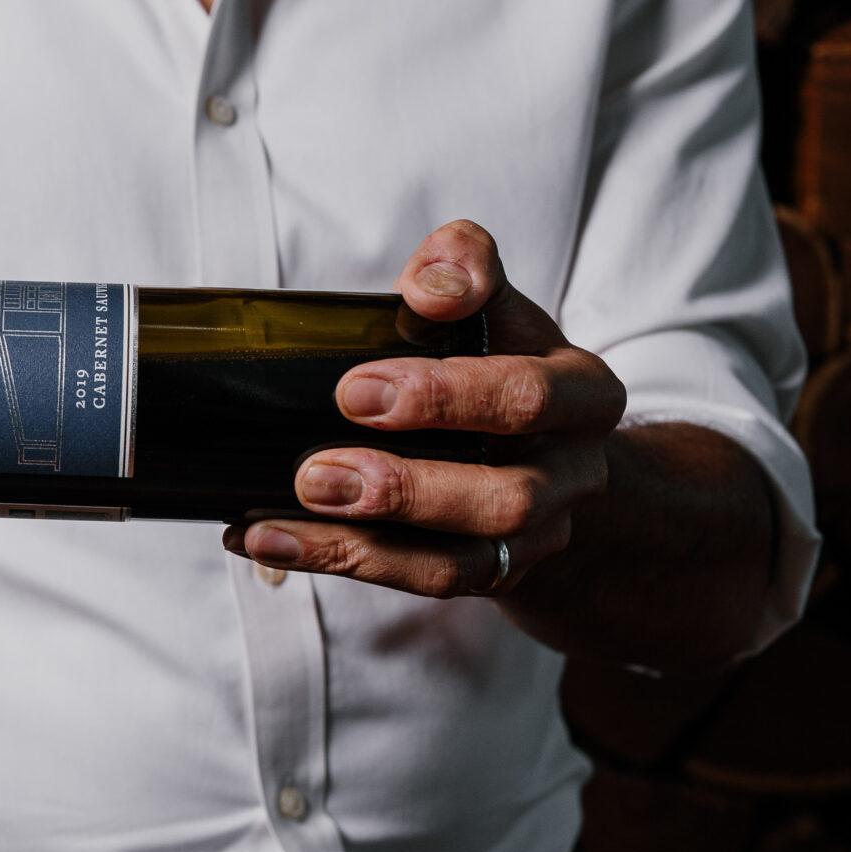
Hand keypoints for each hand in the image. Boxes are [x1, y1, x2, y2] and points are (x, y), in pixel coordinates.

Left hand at [221, 220, 626, 599]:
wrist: (553, 448)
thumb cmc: (505, 362)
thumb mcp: (496, 306)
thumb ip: (465, 269)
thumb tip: (432, 284)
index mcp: (582, 395)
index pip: (529, 395)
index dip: (445, 395)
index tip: (354, 387)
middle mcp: (571, 474)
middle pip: (507, 496)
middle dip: (406, 487)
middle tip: (315, 469)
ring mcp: (534, 535)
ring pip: (461, 562)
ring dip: (362, 543)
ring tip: (278, 520)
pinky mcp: (489, 572)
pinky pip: (418, 582)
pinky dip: (339, 563)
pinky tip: (268, 540)